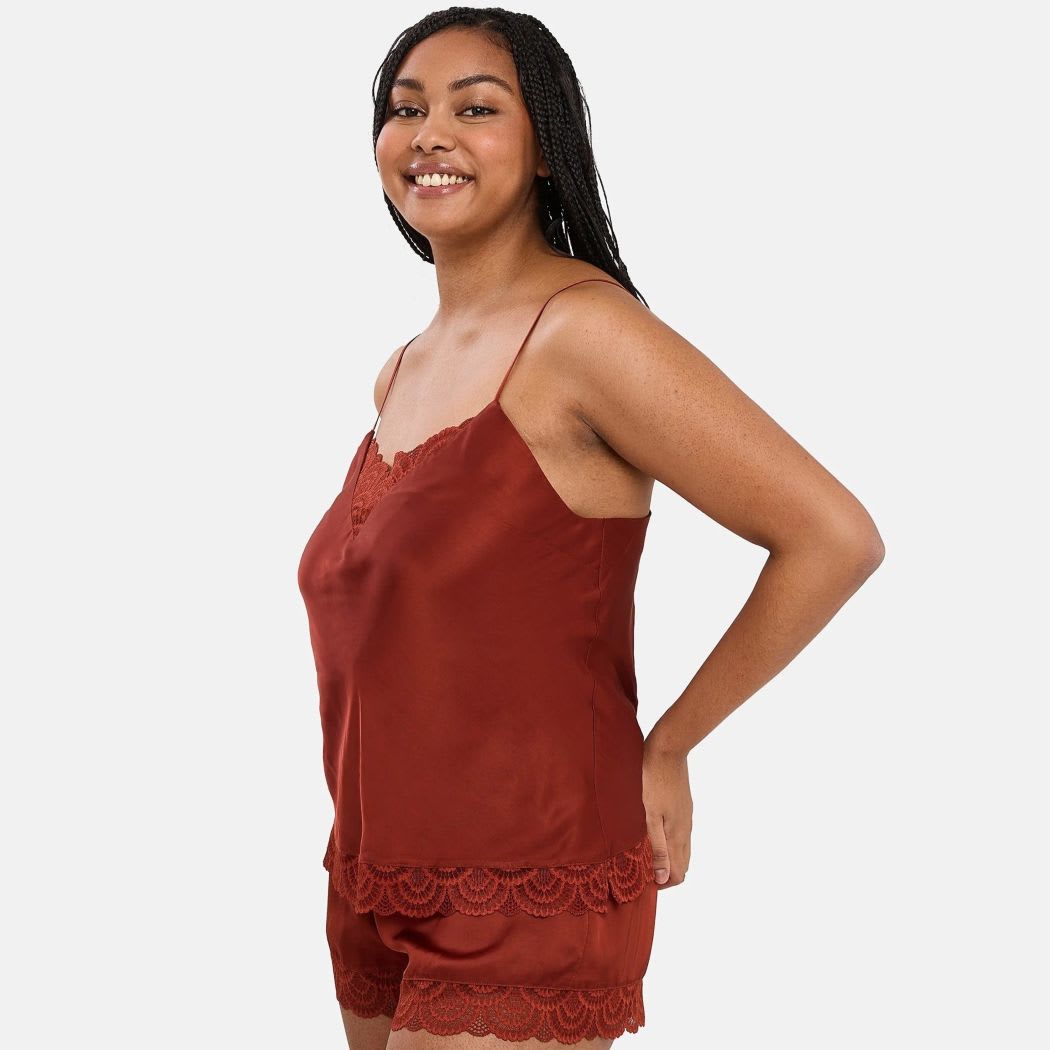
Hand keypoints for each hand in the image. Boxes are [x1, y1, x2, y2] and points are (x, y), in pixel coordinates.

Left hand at [641, 733, 692, 888]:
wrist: (668, 749)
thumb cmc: (652, 780)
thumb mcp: (649, 816)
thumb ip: (657, 847)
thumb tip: (663, 878)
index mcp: (678, 835)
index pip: (678, 874)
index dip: (663, 884)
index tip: (643, 880)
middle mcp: (685, 829)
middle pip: (682, 863)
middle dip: (665, 873)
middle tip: (642, 870)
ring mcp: (686, 816)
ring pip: (682, 848)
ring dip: (668, 857)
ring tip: (645, 854)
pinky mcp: (683, 805)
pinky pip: (680, 833)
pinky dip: (669, 842)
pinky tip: (654, 832)